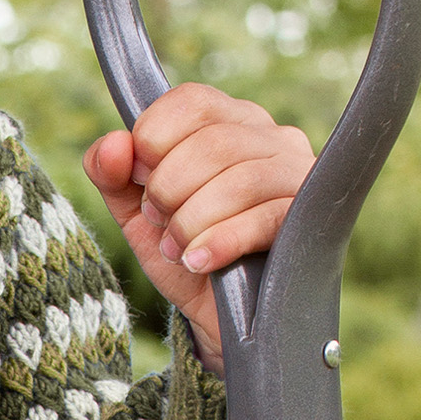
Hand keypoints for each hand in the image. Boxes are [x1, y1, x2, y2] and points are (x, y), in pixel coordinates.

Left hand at [82, 83, 311, 374]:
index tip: (141, 181)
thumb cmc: (183, 250)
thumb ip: (111, 173)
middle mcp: (271, 137)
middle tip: (161, 224)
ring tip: (178, 250)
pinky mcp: (309, 219)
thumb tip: (112, 145)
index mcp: (228, 121)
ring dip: (191, 221)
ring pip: (240, 180)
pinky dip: (219, 242)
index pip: (191, 101)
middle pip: (213, 141)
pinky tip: (198, 262)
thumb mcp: (135, 213)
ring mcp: (297, 174)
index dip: (153, 141)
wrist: (218, 317)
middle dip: (169, 190)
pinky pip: (265, 218)